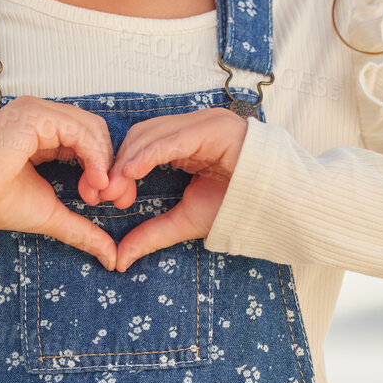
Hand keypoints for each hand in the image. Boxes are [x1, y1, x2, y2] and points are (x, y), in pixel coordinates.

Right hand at [0, 96, 117, 269]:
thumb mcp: (51, 214)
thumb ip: (82, 229)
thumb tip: (111, 257)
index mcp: (44, 133)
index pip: (90, 139)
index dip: (105, 167)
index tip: (109, 200)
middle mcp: (43, 118)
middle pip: (96, 132)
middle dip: (109, 165)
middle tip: (108, 198)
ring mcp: (38, 113)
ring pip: (92, 128)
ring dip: (103, 162)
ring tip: (96, 193)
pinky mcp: (34, 115)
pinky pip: (79, 129)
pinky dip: (95, 155)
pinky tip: (94, 181)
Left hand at [90, 107, 249, 271]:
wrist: (281, 206)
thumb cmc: (240, 207)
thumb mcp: (187, 220)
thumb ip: (153, 233)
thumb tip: (119, 259)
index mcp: (185, 142)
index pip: (140, 145)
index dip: (118, 168)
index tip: (101, 196)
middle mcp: (193, 127)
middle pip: (141, 135)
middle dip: (119, 164)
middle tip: (104, 194)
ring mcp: (205, 124)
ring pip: (153, 133)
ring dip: (129, 159)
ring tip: (116, 187)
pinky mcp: (216, 128)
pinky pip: (175, 137)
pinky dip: (150, 153)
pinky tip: (132, 171)